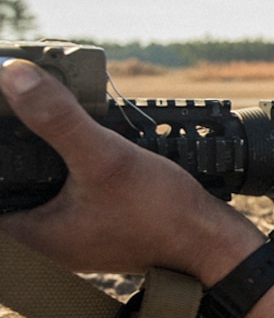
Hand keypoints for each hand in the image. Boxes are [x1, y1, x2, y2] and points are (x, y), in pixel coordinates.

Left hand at [0, 58, 262, 282]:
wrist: (209, 242)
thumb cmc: (161, 216)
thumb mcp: (106, 158)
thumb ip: (57, 119)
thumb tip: (14, 75)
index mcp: (24, 234)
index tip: (4, 114)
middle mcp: (36, 238)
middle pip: (6, 179)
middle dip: (12, 139)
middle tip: (20, 102)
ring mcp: (61, 231)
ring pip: (29, 181)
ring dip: (34, 147)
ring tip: (39, 111)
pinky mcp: (84, 222)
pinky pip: (55, 185)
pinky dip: (58, 159)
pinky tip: (73, 137)